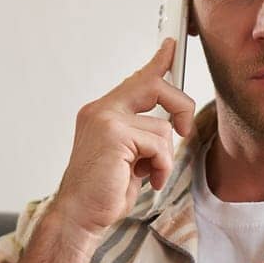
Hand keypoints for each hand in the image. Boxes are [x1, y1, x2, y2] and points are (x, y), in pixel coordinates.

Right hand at [50, 38, 195, 238]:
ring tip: (147, 175)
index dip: (157, 62)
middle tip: (184, 130)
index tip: (170, 47)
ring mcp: (106, 120)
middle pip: (154, 85)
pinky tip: (147, 180)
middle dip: (180, 106)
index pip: (135, 80)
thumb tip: (170, 127)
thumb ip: (142, 137)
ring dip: (163, 157)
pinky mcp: (114, 134)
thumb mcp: (128, 159)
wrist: (79, 215)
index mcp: (101, 113)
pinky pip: (159, 144)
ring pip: (162, 127)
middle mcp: (100, 110)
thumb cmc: (103, 192)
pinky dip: (160, 166)